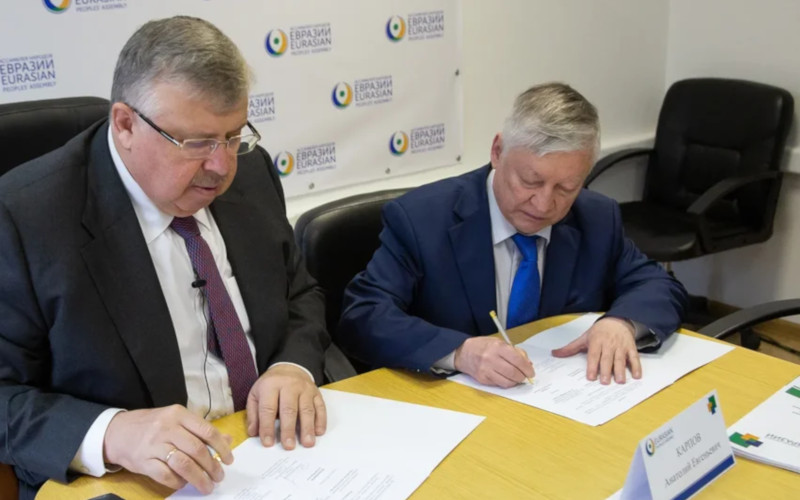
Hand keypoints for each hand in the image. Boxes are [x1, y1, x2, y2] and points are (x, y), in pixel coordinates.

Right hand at [103, 405, 233, 493]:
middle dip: (212, 467)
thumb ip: (201, 429)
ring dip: (199, 478)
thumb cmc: (152, 425)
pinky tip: (184, 483)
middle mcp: (167, 428)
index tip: (229, 460)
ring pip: (183, 464)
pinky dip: (178, 482)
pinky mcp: (143, 461)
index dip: (222, 448)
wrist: (117, 431)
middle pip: (197, 450)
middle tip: (219, 477)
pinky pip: (166, 475)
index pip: (207, 431)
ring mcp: (154, 445)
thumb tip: (227, 440)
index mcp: (179, 414)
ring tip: (207, 486)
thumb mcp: (177, 420)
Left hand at [246, 364, 325, 449]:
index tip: (268, 443)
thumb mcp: (256, 394)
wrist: (290, 367)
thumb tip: (254, 433)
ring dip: (307, 427)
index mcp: (271, 385)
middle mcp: (289, 385)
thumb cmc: (271, 385)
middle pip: (289, 409)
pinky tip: (318, 432)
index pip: (268, 408)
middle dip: (289, 429)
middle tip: (288, 446)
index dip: (267, 427)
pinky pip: (320, 407)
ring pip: (307, 409)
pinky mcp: (316, 393)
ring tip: (307, 443)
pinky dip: (320, 420)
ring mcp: (305, 389)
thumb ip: (254, 414)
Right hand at [454, 336, 533, 387]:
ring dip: (515, 382)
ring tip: (516, 378)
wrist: (464, 353)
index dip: (527, 368)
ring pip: (507, 382)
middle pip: (514, 373)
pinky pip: (499, 384)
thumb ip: (515, 352)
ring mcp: (486, 370)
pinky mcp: (482, 379)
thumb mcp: (500, 342)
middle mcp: (491, 358)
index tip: (531, 372)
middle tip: (525, 376)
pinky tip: (506, 378)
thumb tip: (528, 364)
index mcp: (497, 347)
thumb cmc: (483, 346)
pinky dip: (506, 383)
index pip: (517, 360)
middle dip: (523, 377)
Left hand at [551, 317, 641, 383]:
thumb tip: (554, 354)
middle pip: (607, 358)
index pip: (594, 355)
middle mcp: (609, 344)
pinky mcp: (631, 347)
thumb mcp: (584, 337)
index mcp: (596, 341)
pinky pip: (634, 357)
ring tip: (620, 381)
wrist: (617, 320)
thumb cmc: (598, 331)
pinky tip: (637, 375)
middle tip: (605, 382)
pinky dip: (637, 366)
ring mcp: (621, 346)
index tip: (591, 377)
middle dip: (606, 370)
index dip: (592, 366)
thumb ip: (570, 348)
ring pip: (621, 359)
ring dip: (621, 370)